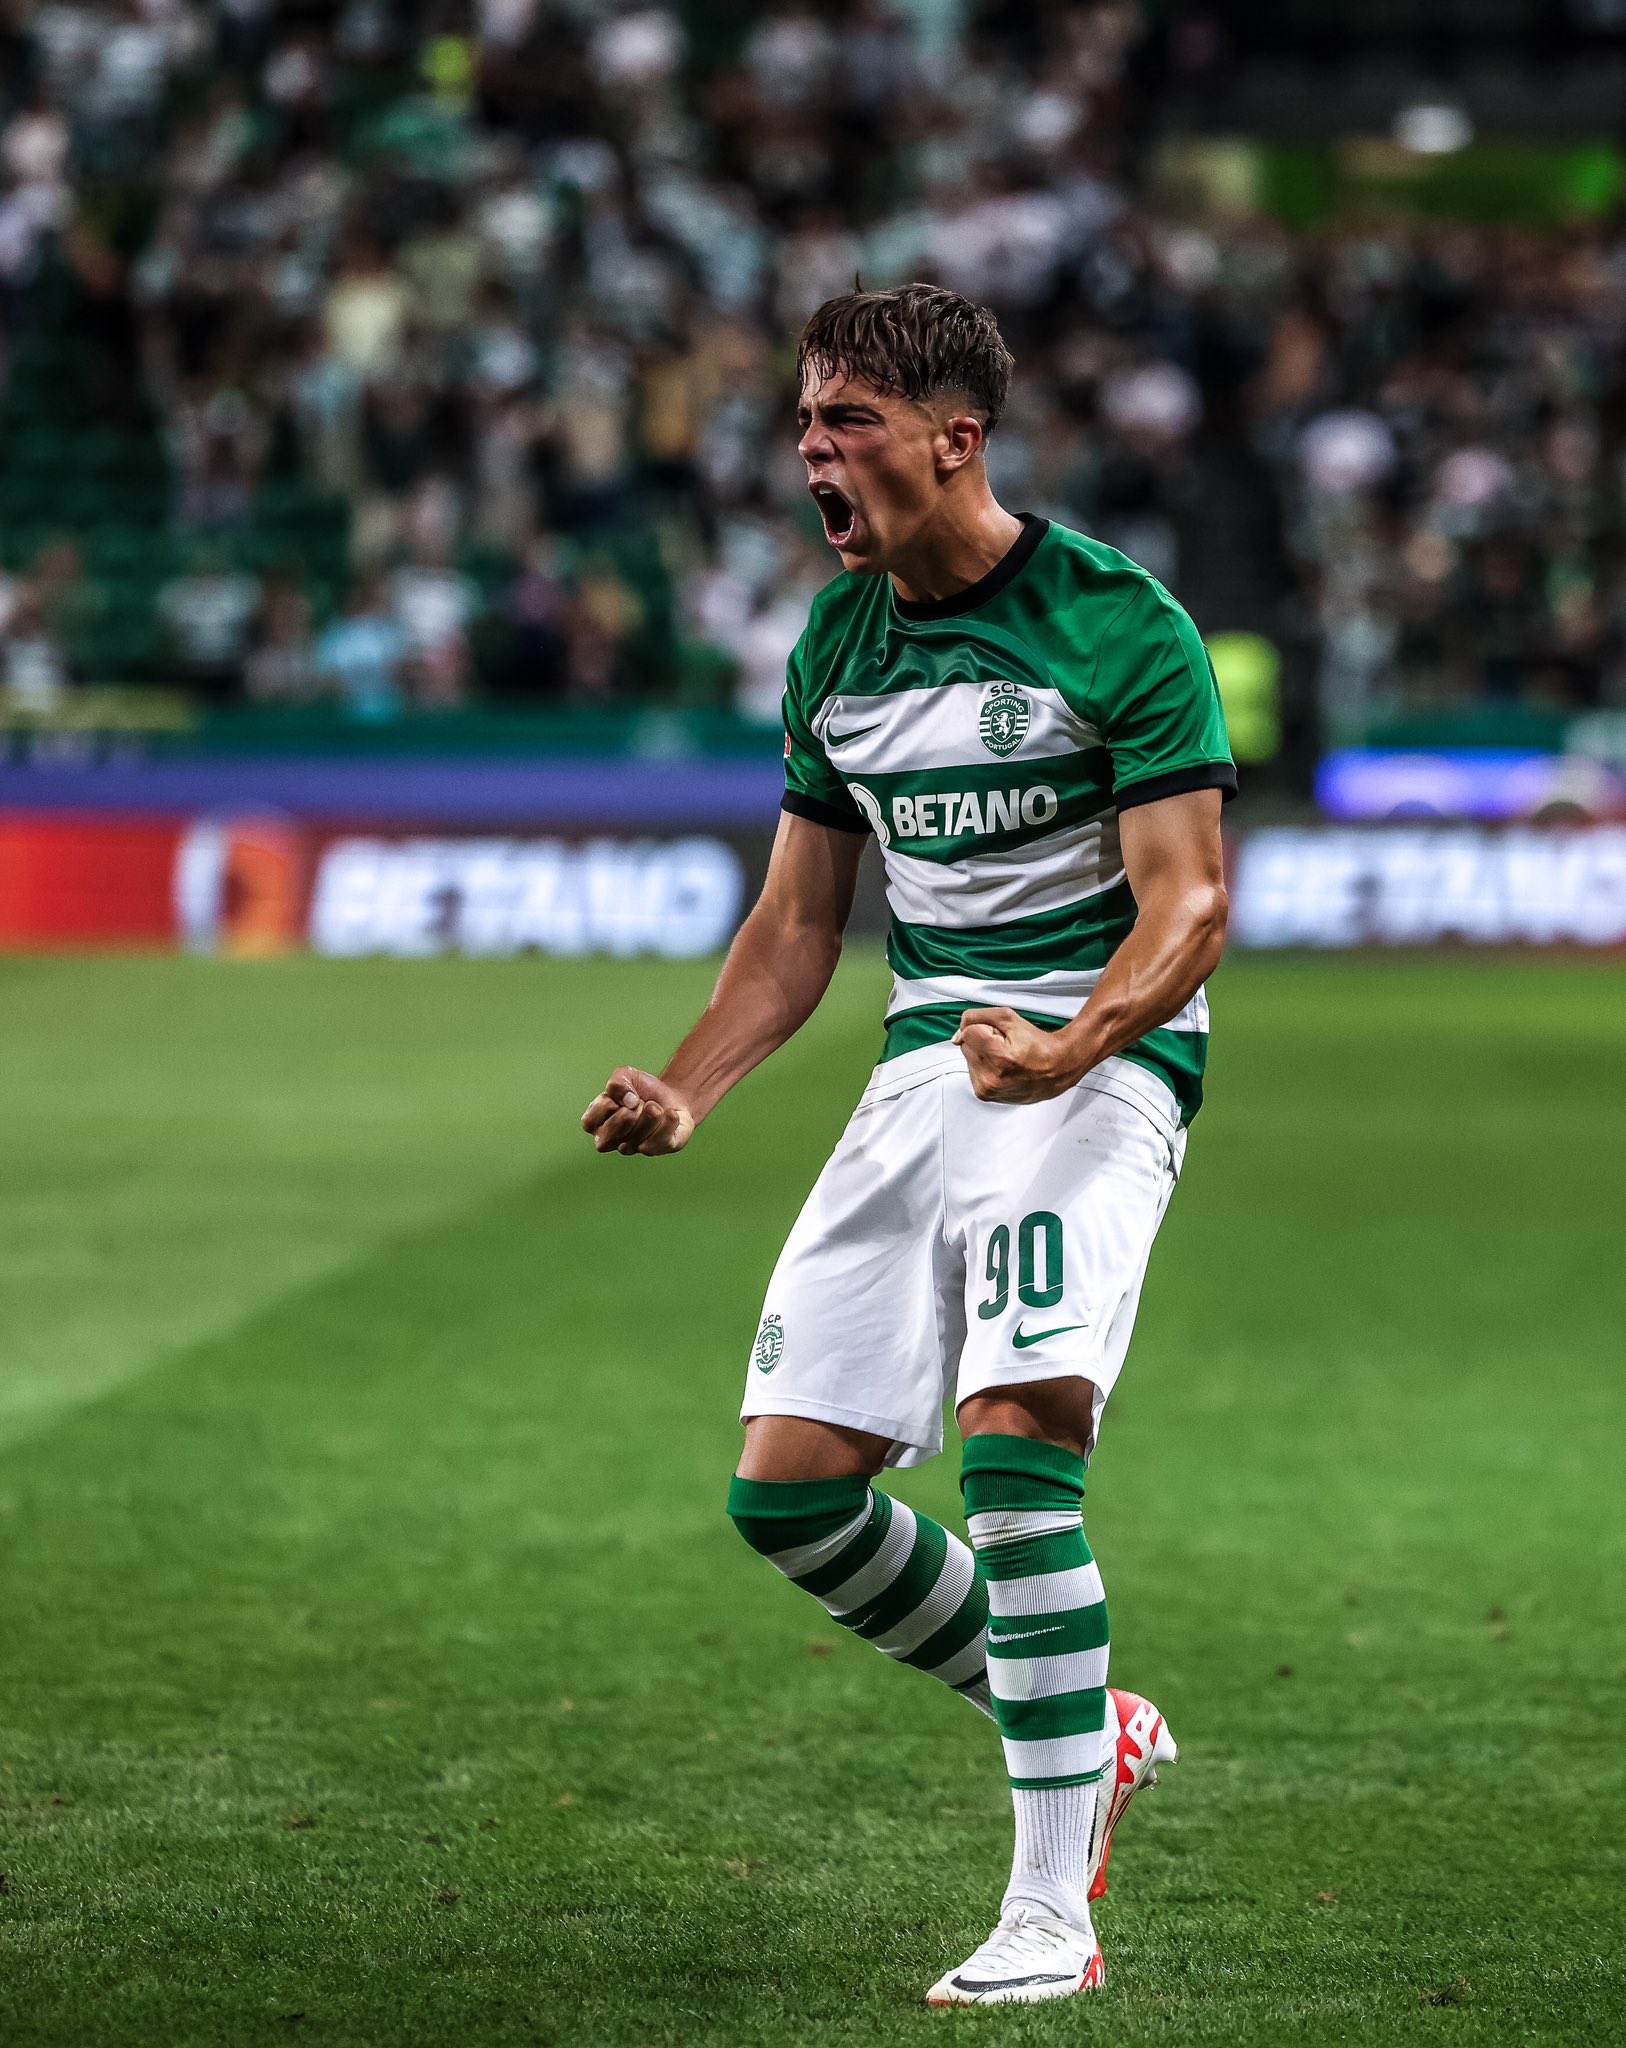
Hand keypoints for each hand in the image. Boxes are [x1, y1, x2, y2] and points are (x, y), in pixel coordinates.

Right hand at [581, 1066, 696, 1155]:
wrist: (672, 1096)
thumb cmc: (642, 1090)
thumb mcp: (625, 1075)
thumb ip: (617, 1082)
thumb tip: (629, 1101)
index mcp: (596, 1124)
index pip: (592, 1120)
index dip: (611, 1102)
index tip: (622, 1097)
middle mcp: (612, 1142)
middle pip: (619, 1125)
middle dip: (634, 1107)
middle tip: (640, 1103)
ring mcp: (634, 1149)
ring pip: (641, 1133)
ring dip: (653, 1111)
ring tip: (655, 1108)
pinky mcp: (659, 1150)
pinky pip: (661, 1139)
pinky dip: (669, 1119)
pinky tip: (670, 1114)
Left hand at [954, 1008, 1074, 1103]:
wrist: (1056, 1069)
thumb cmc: (1038, 1045)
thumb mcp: (1009, 1018)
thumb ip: (977, 1017)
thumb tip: (958, 1033)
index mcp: (998, 1057)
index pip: (968, 1032)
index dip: (985, 1028)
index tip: (1002, 1035)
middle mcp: (990, 1078)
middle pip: (966, 1046)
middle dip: (982, 1041)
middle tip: (1005, 1046)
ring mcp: (987, 1089)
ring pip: (969, 1059)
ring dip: (983, 1055)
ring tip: (1005, 1058)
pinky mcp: (985, 1095)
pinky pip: (973, 1072)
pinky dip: (984, 1067)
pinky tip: (1002, 1068)